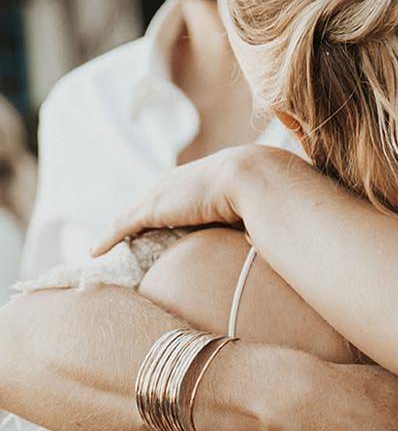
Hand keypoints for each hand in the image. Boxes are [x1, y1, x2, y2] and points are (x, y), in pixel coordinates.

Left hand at [90, 144, 292, 254]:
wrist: (256, 179)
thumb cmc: (268, 195)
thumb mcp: (261, 206)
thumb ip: (257, 220)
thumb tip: (267, 242)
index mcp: (204, 179)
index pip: (177, 195)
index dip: (167, 209)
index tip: (161, 225)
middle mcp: (180, 182)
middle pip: (150, 203)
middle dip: (136, 218)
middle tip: (122, 237)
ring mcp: (165, 193)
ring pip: (133, 215)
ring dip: (118, 230)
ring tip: (104, 246)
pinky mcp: (155, 208)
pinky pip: (123, 225)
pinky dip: (109, 238)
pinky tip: (96, 251)